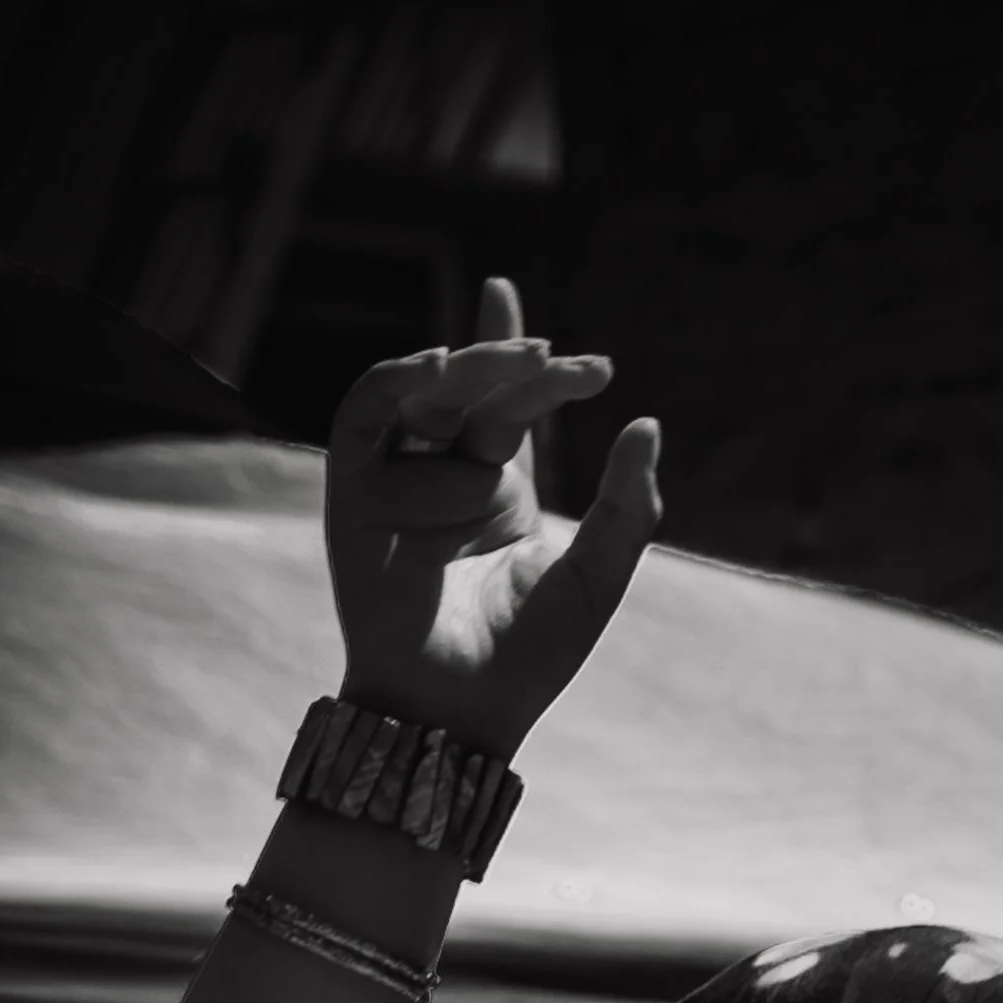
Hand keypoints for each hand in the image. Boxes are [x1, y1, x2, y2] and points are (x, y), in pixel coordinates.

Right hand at [325, 275, 661, 756]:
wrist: (462, 712)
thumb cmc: (529, 659)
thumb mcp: (597, 577)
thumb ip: (628, 507)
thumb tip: (648, 423)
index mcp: (497, 491)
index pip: (501, 399)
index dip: (503, 342)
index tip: (507, 290)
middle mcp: (445, 477)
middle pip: (476, 392)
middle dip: (518, 365)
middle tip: (567, 361)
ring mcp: (398, 483)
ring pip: (427, 394)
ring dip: (471, 367)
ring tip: (525, 362)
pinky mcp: (354, 494)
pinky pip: (362, 415)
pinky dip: (394, 381)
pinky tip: (437, 369)